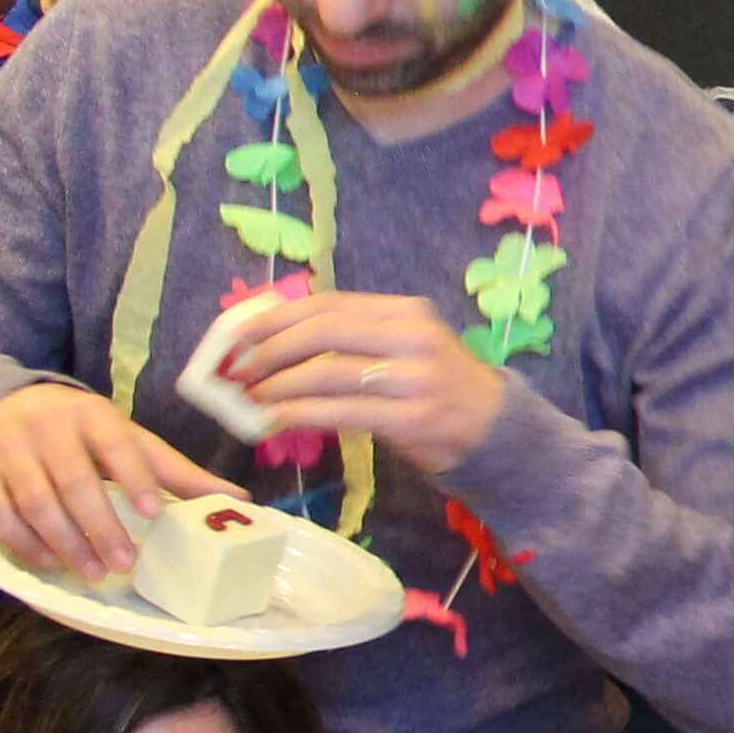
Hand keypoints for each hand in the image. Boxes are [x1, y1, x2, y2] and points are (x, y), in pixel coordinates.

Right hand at [0, 378, 234, 578]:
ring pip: (34, 500)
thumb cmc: (80, 432)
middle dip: (100, 526)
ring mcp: (9, 450)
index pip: (117, 446)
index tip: (152, 513)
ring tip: (93, 573)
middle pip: (74, 481)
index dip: (135, 478)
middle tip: (124, 563)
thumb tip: (238, 498)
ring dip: (64, 542)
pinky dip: (22, 541)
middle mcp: (48, 429)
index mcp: (93, 416)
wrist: (0, 405)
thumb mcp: (127, 439)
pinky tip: (48, 562)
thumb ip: (174, 470)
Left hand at [224, 292, 512, 476]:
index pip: (329, 304)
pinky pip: (341, 412)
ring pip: (327, 373)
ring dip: (278, 386)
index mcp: (406, 311)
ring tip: (252, 397)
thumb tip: (276, 338)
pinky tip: (276, 418)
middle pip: (324, 332)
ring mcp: (415, 379)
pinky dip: (300, 413)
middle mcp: (413, 337)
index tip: (238, 333)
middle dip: (271, 349)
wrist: (495, 428)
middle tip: (240, 369)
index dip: (276, 317)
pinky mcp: (412, 419)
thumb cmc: (437, 385)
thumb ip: (354, 337)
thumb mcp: (404, 346)